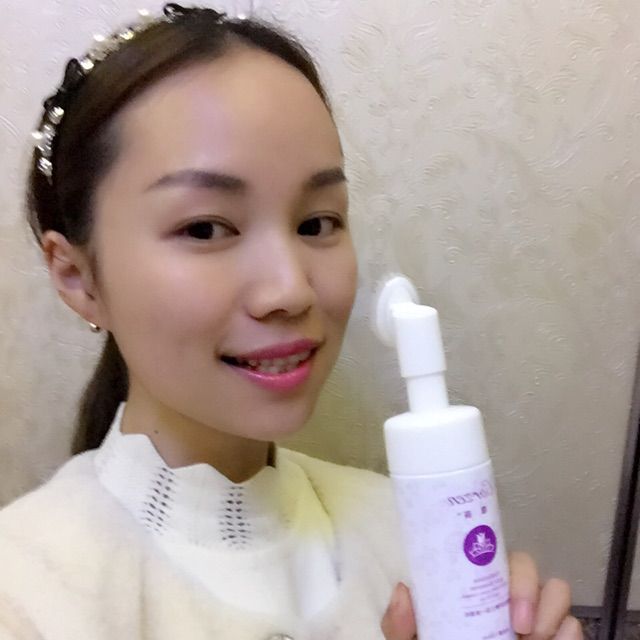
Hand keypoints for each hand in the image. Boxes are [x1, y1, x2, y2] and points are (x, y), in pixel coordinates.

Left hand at [381, 550, 583, 638]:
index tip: (497, 590)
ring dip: (551, 613)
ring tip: (533, 639)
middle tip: (518, 624)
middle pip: (528, 566)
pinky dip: (569, 634)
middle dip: (529, 590)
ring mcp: (535, 617)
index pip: (490, 552)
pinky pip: (575, 628)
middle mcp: (505, 595)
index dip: (491, 557)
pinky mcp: (556, 636)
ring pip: (558, 592)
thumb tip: (402, 591)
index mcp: (471, 585)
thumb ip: (400, 624)